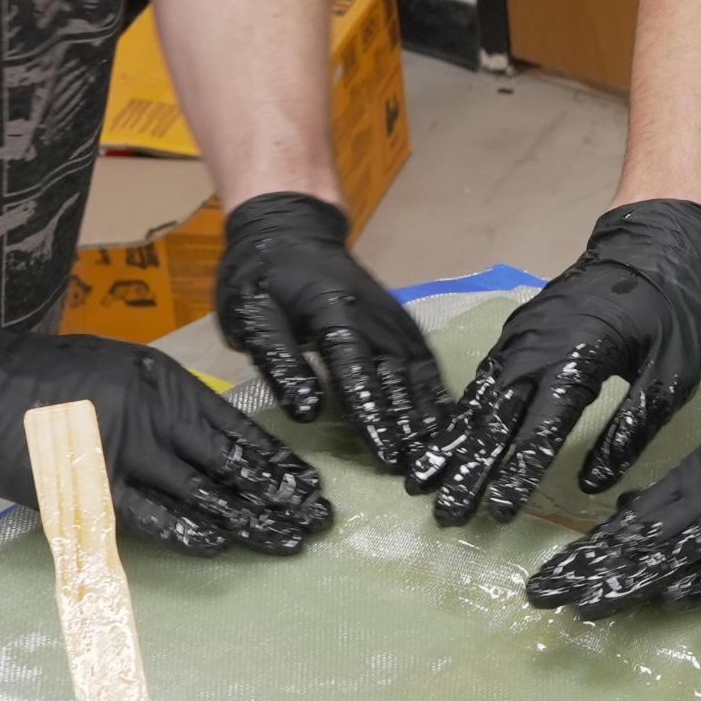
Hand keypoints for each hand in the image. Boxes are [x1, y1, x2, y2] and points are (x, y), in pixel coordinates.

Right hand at [0, 310, 329, 556]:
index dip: (274, 459)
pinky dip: (184, 529)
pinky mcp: (85, 485)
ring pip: (197, 492)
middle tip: (316, 520)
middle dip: (275, 494)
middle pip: (226, 462)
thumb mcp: (116, 368)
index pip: (234, 426)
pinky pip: (146, 514)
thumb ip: (161, 401)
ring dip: (244, 519)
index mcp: (160, 381)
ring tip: (286, 539)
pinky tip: (220, 543)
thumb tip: (206, 435)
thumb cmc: (42, 374)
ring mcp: (118, 449)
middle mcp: (149, 412)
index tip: (307, 482)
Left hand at [214, 192, 441, 473]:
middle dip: (410, 427)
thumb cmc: (263, 277)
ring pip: (418, 371)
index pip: (358, 373)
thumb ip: (279, 361)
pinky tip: (448, 420)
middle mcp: (374, 317)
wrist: (292, 230)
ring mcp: (392, 318)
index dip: (374, 418)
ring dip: (429, 414)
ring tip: (439, 454)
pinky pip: (426, 360)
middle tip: (421, 471)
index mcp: (334, 313)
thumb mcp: (252, 316)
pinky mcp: (401, 322)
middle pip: (397, 377)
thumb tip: (305, 411)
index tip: (387, 457)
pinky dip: (438, 392)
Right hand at [413, 199, 700, 521]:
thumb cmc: (669, 309)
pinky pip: (483, 378)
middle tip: (446, 513)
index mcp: (579, 358)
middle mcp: (538, 347)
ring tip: (423, 482)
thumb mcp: (671, 373)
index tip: (500, 511)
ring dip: (453, 442)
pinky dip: (461, 412)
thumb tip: (594, 483)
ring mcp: (522, 336)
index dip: (519, 472)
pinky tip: (447, 438)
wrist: (652, 242)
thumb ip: (632, 429)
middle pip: (496, 419)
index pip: (541, 428)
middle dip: (469, 469)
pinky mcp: (518, 331)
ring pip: (480, 398)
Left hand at [519, 347, 700, 612]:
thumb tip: (631, 513)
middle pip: (645, 540)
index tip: (547, 578)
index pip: (635, 523)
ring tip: (586, 607)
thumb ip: (688, 487)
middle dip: (591, 570)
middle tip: (540, 598)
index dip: (590, 552)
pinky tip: (675, 598)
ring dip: (634, 581)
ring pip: (684, 552)